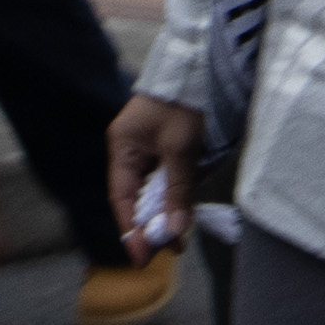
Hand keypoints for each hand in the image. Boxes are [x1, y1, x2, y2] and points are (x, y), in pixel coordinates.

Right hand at [107, 93, 206, 256]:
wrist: (203, 67)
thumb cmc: (184, 103)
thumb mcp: (181, 149)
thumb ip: (177, 192)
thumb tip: (173, 232)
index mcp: (122, 147)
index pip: (121, 197)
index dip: (130, 229)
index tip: (142, 256)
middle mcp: (131, 150)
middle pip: (137, 197)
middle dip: (152, 225)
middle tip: (170, 249)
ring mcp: (149, 149)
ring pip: (154, 191)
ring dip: (166, 213)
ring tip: (180, 238)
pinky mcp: (167, 148)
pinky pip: (167, 180)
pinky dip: (176, 196)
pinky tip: (184, 212)